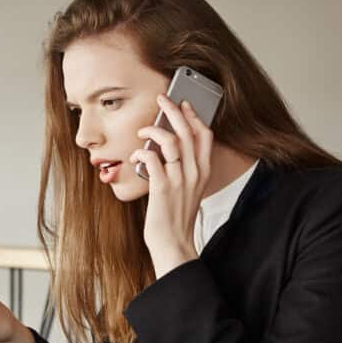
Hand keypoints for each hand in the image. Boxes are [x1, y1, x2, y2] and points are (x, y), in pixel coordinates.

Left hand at [129, 94, 213, 277]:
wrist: (173, 243)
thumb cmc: (176, 217)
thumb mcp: (188, 189)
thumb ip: (183, 169)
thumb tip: (165, 149)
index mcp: (202, 172)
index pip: (205, 135)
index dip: (194, 116)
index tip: (183, 105)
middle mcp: (194, 173)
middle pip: (188, 131)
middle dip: (174, 110)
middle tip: (162, 99)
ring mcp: (179, 180)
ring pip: (172, 141)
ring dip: (154, 129)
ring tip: (142, 130)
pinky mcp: (162, 188)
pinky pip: (152, 158)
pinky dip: (141, 150)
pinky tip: (135, 154)